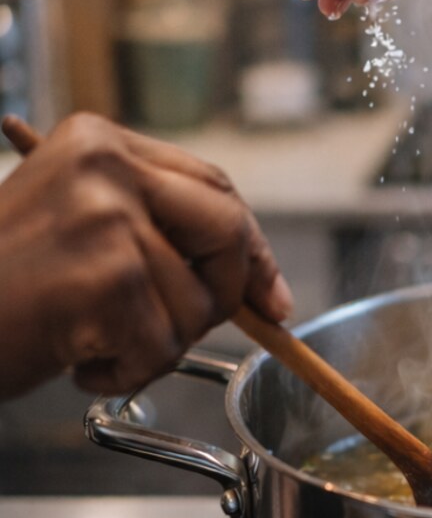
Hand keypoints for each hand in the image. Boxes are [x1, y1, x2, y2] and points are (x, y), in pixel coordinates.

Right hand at [0, 113, 290, 398]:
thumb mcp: (78, 232)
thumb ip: (157, 236)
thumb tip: (260, 288)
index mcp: (100, 144)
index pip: (216, 188)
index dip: (251, 246)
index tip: (272, 297)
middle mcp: (106, 167)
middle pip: (228, 230)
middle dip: (227, 292)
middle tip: (187, 327)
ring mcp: (107, 219)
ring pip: (196, 305)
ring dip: (153, 344)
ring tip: (88, 336)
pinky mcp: (105, 278)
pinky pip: (161, 349)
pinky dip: (124, 373)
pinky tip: (74, 358)